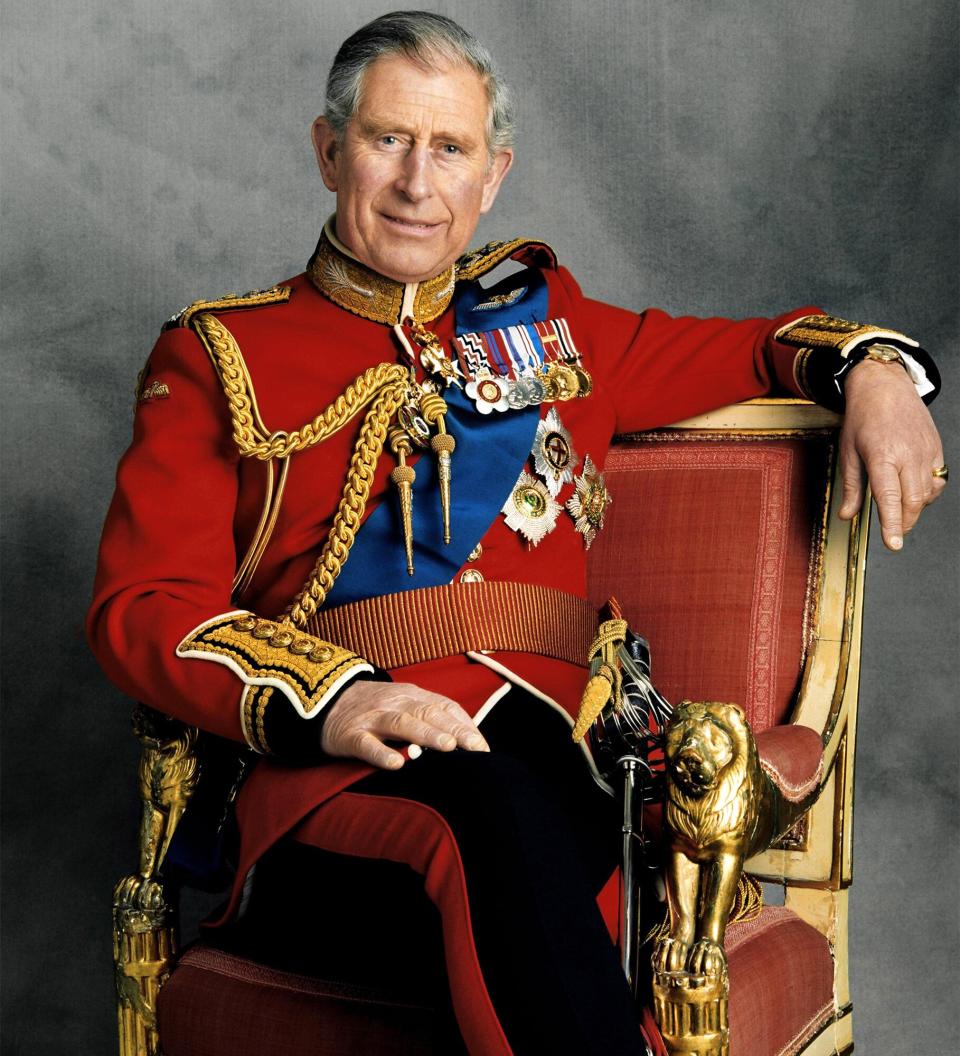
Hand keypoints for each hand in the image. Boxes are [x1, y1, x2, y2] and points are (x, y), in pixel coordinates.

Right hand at [320, 681, 489, 768]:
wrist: (325, 699)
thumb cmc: (376, 708)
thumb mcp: (405, 704)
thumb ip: (432, 717)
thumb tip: (470, 741)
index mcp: (413, 695)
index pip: (444, 707)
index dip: (465, 726)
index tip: (482, 748)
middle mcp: (395, 703)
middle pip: (428, 713)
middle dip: (454, 730)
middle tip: (474, 748)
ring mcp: (372, 718)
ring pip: (401, 723)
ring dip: (426, 735)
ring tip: (447, 747)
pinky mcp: (350, 735)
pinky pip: (366, 744)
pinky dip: (381, 754)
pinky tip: (396, 764)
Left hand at [839, 359, 945, 549]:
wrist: (884, 386)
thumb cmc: (862, 418)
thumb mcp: (848, 452)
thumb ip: (851, 487)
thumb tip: (847, 515)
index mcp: (881, 455)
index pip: (889, 497)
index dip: (892, 523)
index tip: (893, 543)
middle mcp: (907, 454)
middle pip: (913, 501)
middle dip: (905, 522)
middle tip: (894, 533)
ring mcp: (925, 451)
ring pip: (927, 493)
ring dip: (915, 509)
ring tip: (900, 512)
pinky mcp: (936, 448)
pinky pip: (938, 480)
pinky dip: (927, 493)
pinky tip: (913, 493)